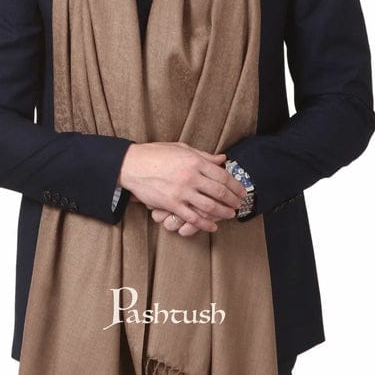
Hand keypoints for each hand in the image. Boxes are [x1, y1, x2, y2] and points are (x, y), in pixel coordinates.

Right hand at [118, 142, 245, 235]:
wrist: (132, 165)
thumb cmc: (155, 154)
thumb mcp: (182, 148)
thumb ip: (204, 155)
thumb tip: (222, 158)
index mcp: (195, 161)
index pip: (223, 176)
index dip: (235, 185)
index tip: (241, 191)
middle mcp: (191, 177)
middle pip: (220, 192)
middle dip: (233, 200)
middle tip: (238, 204)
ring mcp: (181, 192)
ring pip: (209, 206)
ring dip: (223, 213)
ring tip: (230, 215)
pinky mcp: (171, 204)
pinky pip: (192, 217)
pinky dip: (205, 224)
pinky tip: (213, 226)